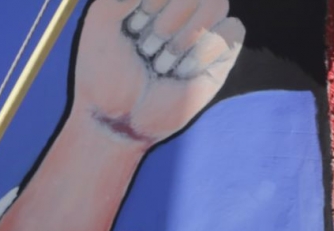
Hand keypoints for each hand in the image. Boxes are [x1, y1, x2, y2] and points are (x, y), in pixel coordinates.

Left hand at [72, 0, 245, 147]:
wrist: (115, 116)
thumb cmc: (104, 71)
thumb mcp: (101, 22)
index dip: (153, 3)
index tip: (132, 27)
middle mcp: (183, 7)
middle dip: (166, 22)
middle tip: (146, 50)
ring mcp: (205, 29)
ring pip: (216, 3)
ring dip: (185, 37)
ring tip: (162, 65)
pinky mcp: (222, 56)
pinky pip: (232, 30)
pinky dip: (204, 52)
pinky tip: (183, 74)